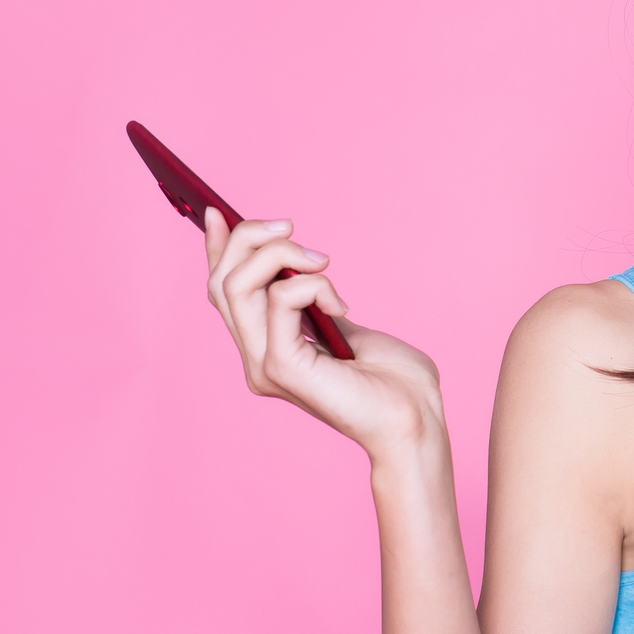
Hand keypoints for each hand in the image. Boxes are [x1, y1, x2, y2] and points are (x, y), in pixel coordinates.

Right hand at [204, 208, 444, 459]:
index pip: (223, 293)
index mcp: (267, 348)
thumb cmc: (394, 378)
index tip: (217, 212)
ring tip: (323, 262)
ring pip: (236, 285)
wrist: (416, 420)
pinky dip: (313, 286)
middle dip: (251, 239)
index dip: (216, 250)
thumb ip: (312, 299)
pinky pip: (279, 299)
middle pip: (220, 283)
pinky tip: (341, 307)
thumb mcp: (344, 323)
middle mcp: (256, 358)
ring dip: (280, 255)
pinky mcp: (282, 369)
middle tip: (292, 228)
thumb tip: (296, 260)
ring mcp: (264, 366)